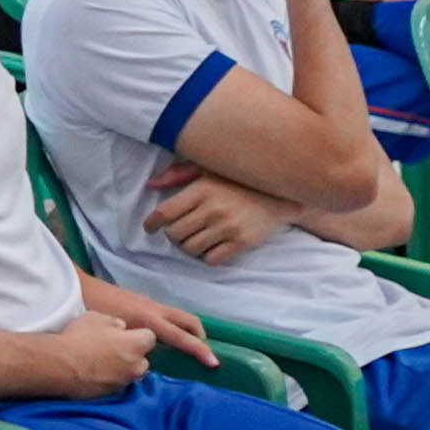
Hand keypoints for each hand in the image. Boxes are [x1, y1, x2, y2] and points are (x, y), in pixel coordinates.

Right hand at [31, 305, 158, 399]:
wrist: (60, 365)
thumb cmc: (79, 337)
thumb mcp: (96, 318)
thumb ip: (114, 323)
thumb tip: (121, 328)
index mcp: (136, 345)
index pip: (150, 337)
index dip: (138, 334)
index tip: (126, 334)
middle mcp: (135, 366)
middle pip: (143, 360)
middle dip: (134, 356)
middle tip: (116, 349)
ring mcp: (123, 383)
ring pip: (130, 375)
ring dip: (123, 369)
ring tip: (105, 363)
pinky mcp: (110, 395)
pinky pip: (116, 385)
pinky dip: (110, 380)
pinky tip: (96, 374)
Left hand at [81, 276, 219, 369]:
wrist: (78, 289)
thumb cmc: (94, 313)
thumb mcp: (115, 334)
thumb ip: (134, 346)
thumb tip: (147, 361)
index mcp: (149, 319)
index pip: (182, 337)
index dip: (199, 350)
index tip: (213, 362)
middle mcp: (154, 309)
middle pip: (188, 321)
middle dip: (199, 336)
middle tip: (203, 353)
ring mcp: (148, 303)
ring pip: (176, 317)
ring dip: (186, 330)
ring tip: (185, 347)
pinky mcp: (140, 302)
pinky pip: (164, 315)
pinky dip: (171, 326)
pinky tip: (161, 338)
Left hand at [148, 168, 281, 263]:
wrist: (278, 195)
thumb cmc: (237, 181)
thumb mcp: (208, 170)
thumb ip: (178, 175)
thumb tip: (151, 185)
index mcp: (201, 189)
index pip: (165, 213)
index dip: (152, 223)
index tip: (151, 227)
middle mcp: (213, 208)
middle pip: (175, 234)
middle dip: (172, 235)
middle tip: (179, 232)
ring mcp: (228, 227)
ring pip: (190, 249)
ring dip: (188, 247)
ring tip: (195, 239)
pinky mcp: (241, 242)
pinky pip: (211, 259)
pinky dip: (207, 256)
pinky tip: (211, 246)